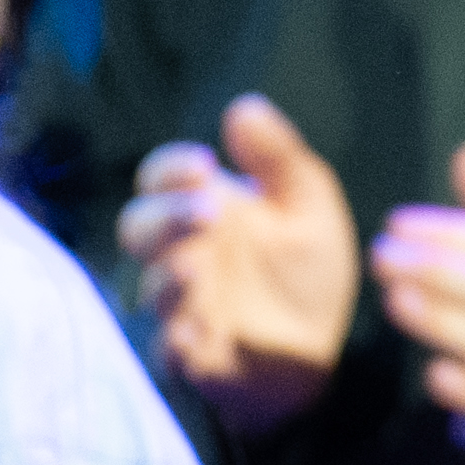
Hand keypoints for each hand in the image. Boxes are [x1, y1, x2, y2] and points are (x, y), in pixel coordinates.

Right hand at [115, 96, 359, 425]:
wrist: (325, 344)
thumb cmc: (306, 267)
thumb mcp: (308, 205)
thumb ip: (278, 157)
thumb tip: (244, 107)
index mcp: (204, 207)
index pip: (161, 178)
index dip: (171, 168)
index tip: (202, 164)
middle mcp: (181, 253)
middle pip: (140, 228)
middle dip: (166, 217)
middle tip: (207, 210)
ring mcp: (182, 306)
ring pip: (151, 289)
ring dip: (169, 277)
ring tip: (196, 266)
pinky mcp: (193, 357)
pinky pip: (170, 352)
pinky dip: (177, 343)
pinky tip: (195, 332)